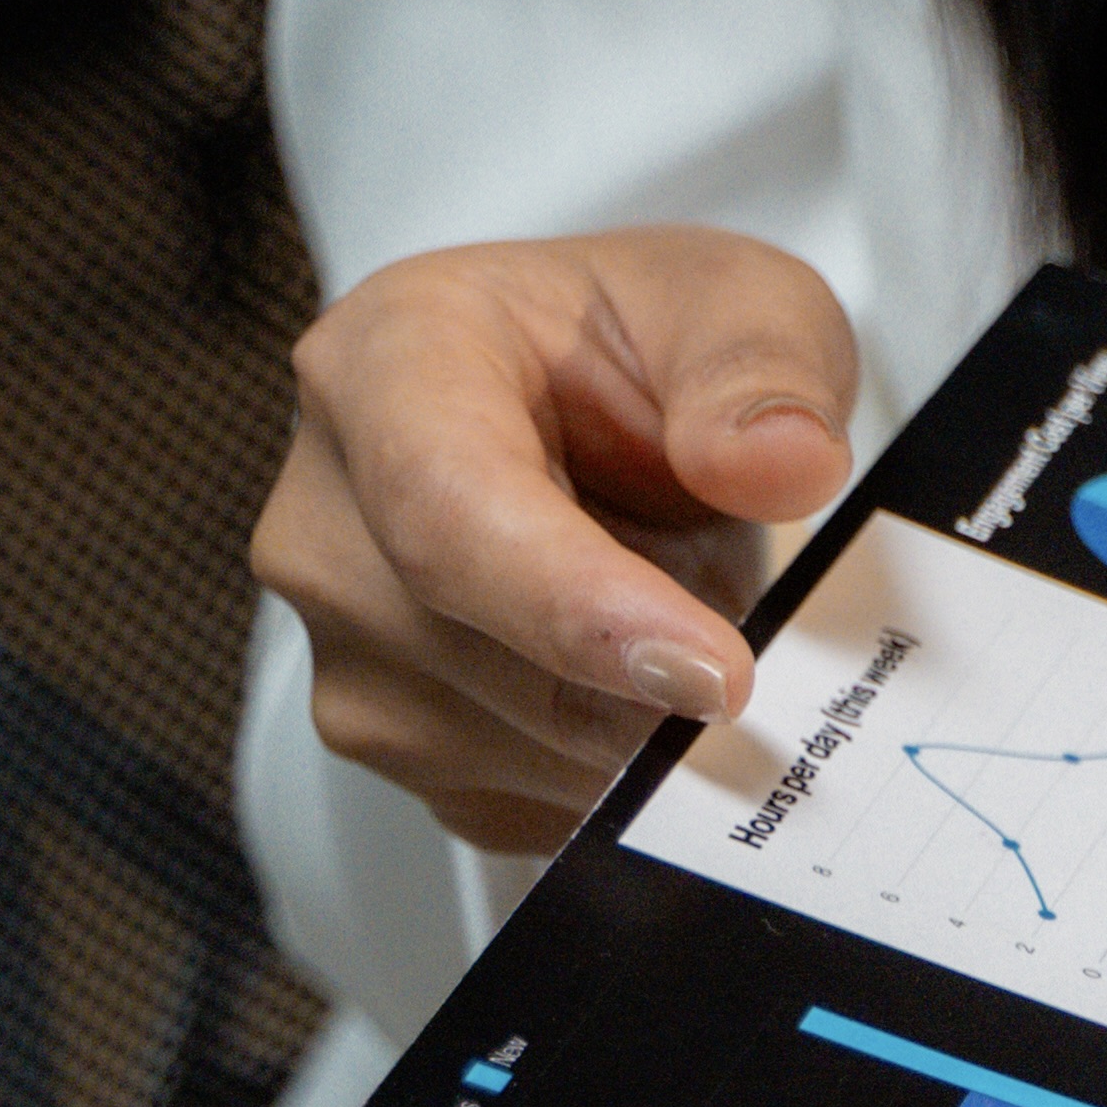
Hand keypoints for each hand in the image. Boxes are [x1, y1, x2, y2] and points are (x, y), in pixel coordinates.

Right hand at [255, 230, 865, 852]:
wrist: (588, 405)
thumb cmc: (639, 346)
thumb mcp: (740, 304)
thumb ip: (764, 369)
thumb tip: (779, 463)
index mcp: (387, 364)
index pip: (447, 511)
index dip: (580, 611)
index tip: (715, 674)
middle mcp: (326, 511)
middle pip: (479, 658)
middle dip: (652, 684)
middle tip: (765, 636)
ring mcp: (338, 638)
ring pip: (510, 749)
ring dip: (643, 724)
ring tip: (684, 614)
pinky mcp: (388, 735)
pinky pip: (523, 803)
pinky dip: (616, 771)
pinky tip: (645, 683)